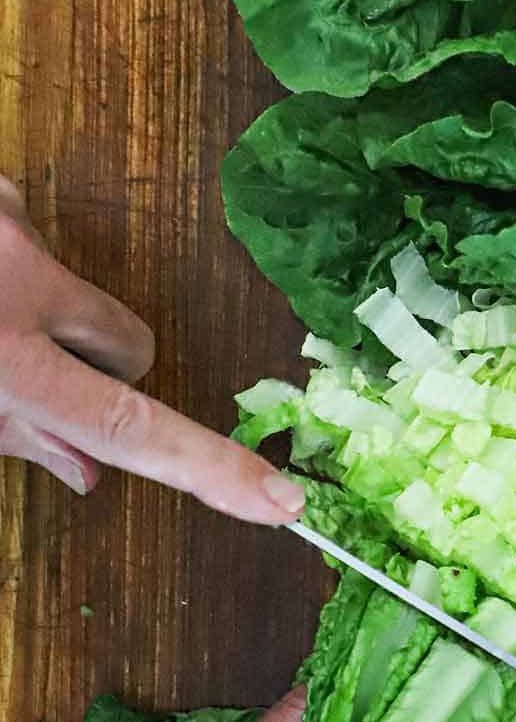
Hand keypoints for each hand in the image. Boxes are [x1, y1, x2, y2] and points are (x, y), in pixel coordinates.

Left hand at [0, 176, 303, 522]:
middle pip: (130, 345)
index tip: (282, 500)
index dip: (213, 469)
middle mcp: (15, 278)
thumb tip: (86, 471)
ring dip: (37, 305)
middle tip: (22, 366)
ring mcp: (7, 222)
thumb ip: (13, 435)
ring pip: (73, 286)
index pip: (128, 428)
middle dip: (96, 363)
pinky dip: (2, 257)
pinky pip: (26, 232)